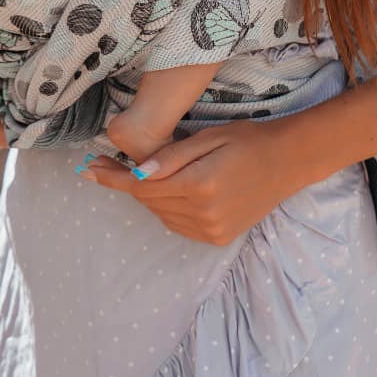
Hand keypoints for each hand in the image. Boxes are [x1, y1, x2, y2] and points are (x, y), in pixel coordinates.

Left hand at [78, 119, 294, 245]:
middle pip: (149, 201)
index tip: (88, 170)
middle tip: (107, 164)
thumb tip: (137, 173)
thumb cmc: (247, 141)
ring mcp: (211, 230)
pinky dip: (167, 208)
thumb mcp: (208, 138)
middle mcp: (204, 214)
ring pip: (161, 214)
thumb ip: (171, 157)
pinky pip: (177, 224)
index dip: (112, 178)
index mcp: (200, 185)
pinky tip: (173, 190)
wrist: (288, 163)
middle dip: (127, 183)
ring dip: (149, 196)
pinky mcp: (217, 238)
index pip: (142, 186)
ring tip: (151, 174)